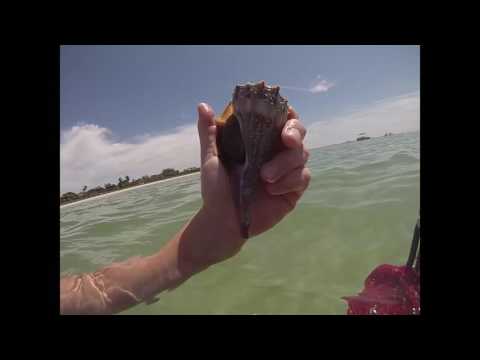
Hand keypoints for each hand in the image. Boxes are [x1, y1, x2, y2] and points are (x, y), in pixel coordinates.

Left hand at [188, 102, 309, 267]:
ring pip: (301, 155)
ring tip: (264, 177)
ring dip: (285, 164)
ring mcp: (287, 170)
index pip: (280, 119)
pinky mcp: (293, 189)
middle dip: (295, 133)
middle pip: (298, 133)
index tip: (284, 113)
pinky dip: (289, 181)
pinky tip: (271, 190)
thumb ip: (209, 132)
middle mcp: (276, 152)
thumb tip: (203, 105)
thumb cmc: (216, 189)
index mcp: (259, 140)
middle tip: (286, 140)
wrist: (223, 220)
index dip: (286, 113)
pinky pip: (303, 177)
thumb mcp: (210, 159)